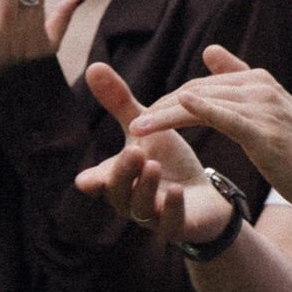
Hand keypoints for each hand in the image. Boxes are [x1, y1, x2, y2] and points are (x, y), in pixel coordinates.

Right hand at [74, 63, 237, 245]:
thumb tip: (93, 66)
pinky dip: (170, 206)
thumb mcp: (145, 131)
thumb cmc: (168, 162)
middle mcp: (130, 200)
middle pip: (118, 192)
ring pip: (142, 207)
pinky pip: (170, 220)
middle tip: (133, 151)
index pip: (99, 181)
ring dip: (146, 186)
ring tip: (153, 164)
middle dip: (123, 173)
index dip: (94, 179)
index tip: (86, 178)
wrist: (205, 197)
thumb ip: (120, 103)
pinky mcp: (178, 226)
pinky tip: (176, 190)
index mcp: (119, 178)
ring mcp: (152, 216)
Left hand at [125, 45, 291, 216]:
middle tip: (130, 125)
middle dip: (159, 108)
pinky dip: (198, 110)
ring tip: (135, 131)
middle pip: (196, 91)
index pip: (201, 85)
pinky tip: (175, 109)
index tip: (145, 117)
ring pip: (202, 104)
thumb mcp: (271, 112)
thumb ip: (240, 81)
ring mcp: (264, 107)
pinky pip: (224, 116)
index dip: (170, 102)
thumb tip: (210, 51)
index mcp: (258, 81)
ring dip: (164, 116)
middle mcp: (260, 87)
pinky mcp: (265, 131)